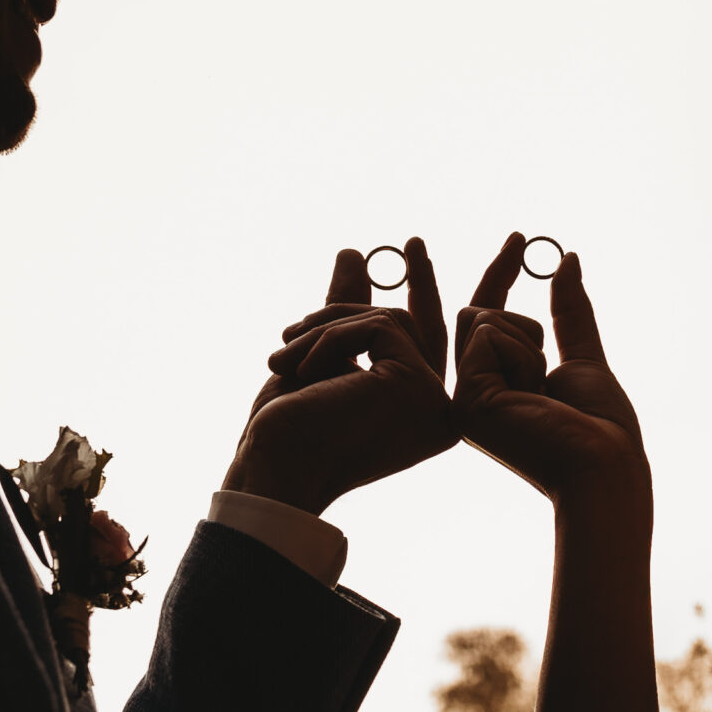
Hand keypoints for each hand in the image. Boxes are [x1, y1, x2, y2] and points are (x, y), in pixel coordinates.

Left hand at [223, 238, 455, 515]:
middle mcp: (439, 414)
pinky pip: (376, 325)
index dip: (425, 295)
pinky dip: (329, 336)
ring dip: (324, 327)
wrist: (271, 470)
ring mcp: (433, 402)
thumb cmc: (287, 431)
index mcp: (420, 416)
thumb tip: (354, 254)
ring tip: (282, 352)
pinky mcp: (415, 384)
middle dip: (424, 279)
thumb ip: (343, 315)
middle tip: (415, 242)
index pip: (426, 344)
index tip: (415, 251)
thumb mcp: (317, 358)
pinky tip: (300, 367)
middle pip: (422, 327)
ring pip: (388, 320)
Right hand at [452, 233, 647, 513]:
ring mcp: (464, 400)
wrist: (604, 467)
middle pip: (478, 310)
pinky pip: (490, 335)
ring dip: (531, 340)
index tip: (520, 236)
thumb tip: (567, 260)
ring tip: (545, 389)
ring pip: (486, 318)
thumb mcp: (584, 357)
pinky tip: (535, 394)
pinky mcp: (466, 399)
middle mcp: (472, 395)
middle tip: (519, 239)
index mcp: (496, 389)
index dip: (501, 274)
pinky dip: (525, 353)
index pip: (489, 321)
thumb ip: (570, 312)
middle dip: (504, 276)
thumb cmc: (602, 428)